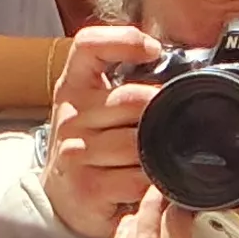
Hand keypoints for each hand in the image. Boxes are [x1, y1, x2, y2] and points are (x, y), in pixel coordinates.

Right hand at [43, 26, 166, 237]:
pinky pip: (138, 178)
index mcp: (72, 86)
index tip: (153, 49)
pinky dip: (154, 181)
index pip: (89, 46)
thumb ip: (123, 83)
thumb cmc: (87, 144)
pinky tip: (152, 179)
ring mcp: (76, 152)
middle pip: (132, 99)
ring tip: (162, 154)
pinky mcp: (88, 187)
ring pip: (139, 141)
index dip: (124, 40)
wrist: (62, 197)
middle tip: (176, 120)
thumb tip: (176, 65)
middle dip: (162, 110)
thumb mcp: (93, 105)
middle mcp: (69, 115)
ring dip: (160, 151)